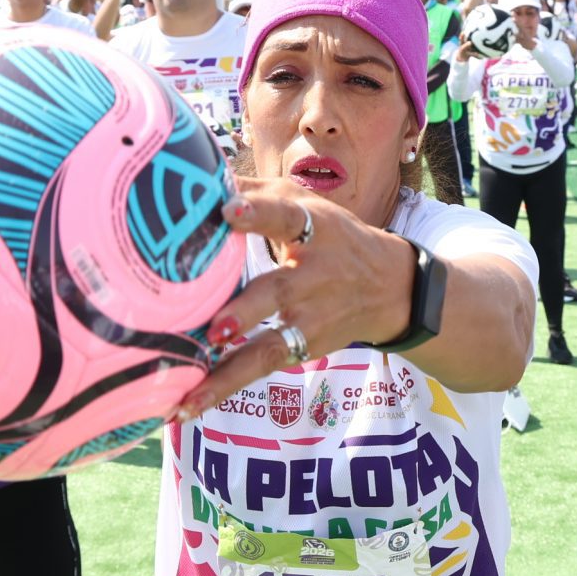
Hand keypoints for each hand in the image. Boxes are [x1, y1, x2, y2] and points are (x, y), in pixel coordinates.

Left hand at [172, 179, 416, 421]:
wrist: (391, 287)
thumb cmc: (331, 235)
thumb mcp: (303, 203)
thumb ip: (254, 190)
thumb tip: (199, 169)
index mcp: (312, 228)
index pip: (285, 215)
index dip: (258, 213)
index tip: (227, 210)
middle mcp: (313, 275)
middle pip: (277, 291)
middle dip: (246, 308)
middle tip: (214, 324)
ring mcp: (310, 318)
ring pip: (269, 345)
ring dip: (229, 370)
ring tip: (191, 388)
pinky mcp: (303, 347)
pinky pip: (260, 368)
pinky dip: (223, 387)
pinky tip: (185, 406)